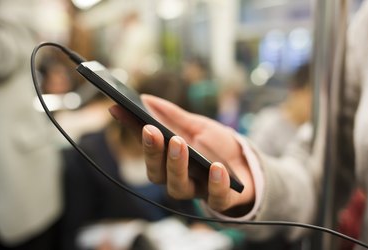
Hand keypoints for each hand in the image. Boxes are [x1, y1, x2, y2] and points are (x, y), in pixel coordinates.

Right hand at [109, 95, 254, 213]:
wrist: (248, 165)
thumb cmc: (217, 146)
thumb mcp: (197, 126)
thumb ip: (173, 115)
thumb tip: (144, 98)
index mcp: (168, 161)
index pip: (147, 147)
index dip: (132, 131)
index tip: (120, 109)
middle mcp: (177, 178)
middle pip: (157, 172)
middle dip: (152, 151)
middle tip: (151, 130)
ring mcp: (198, 190)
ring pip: (178, 186)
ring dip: (176, 165)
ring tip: (178, 142)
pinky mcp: (222, 199)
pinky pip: (216, 196)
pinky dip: (215, 183)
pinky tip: (216, 168)